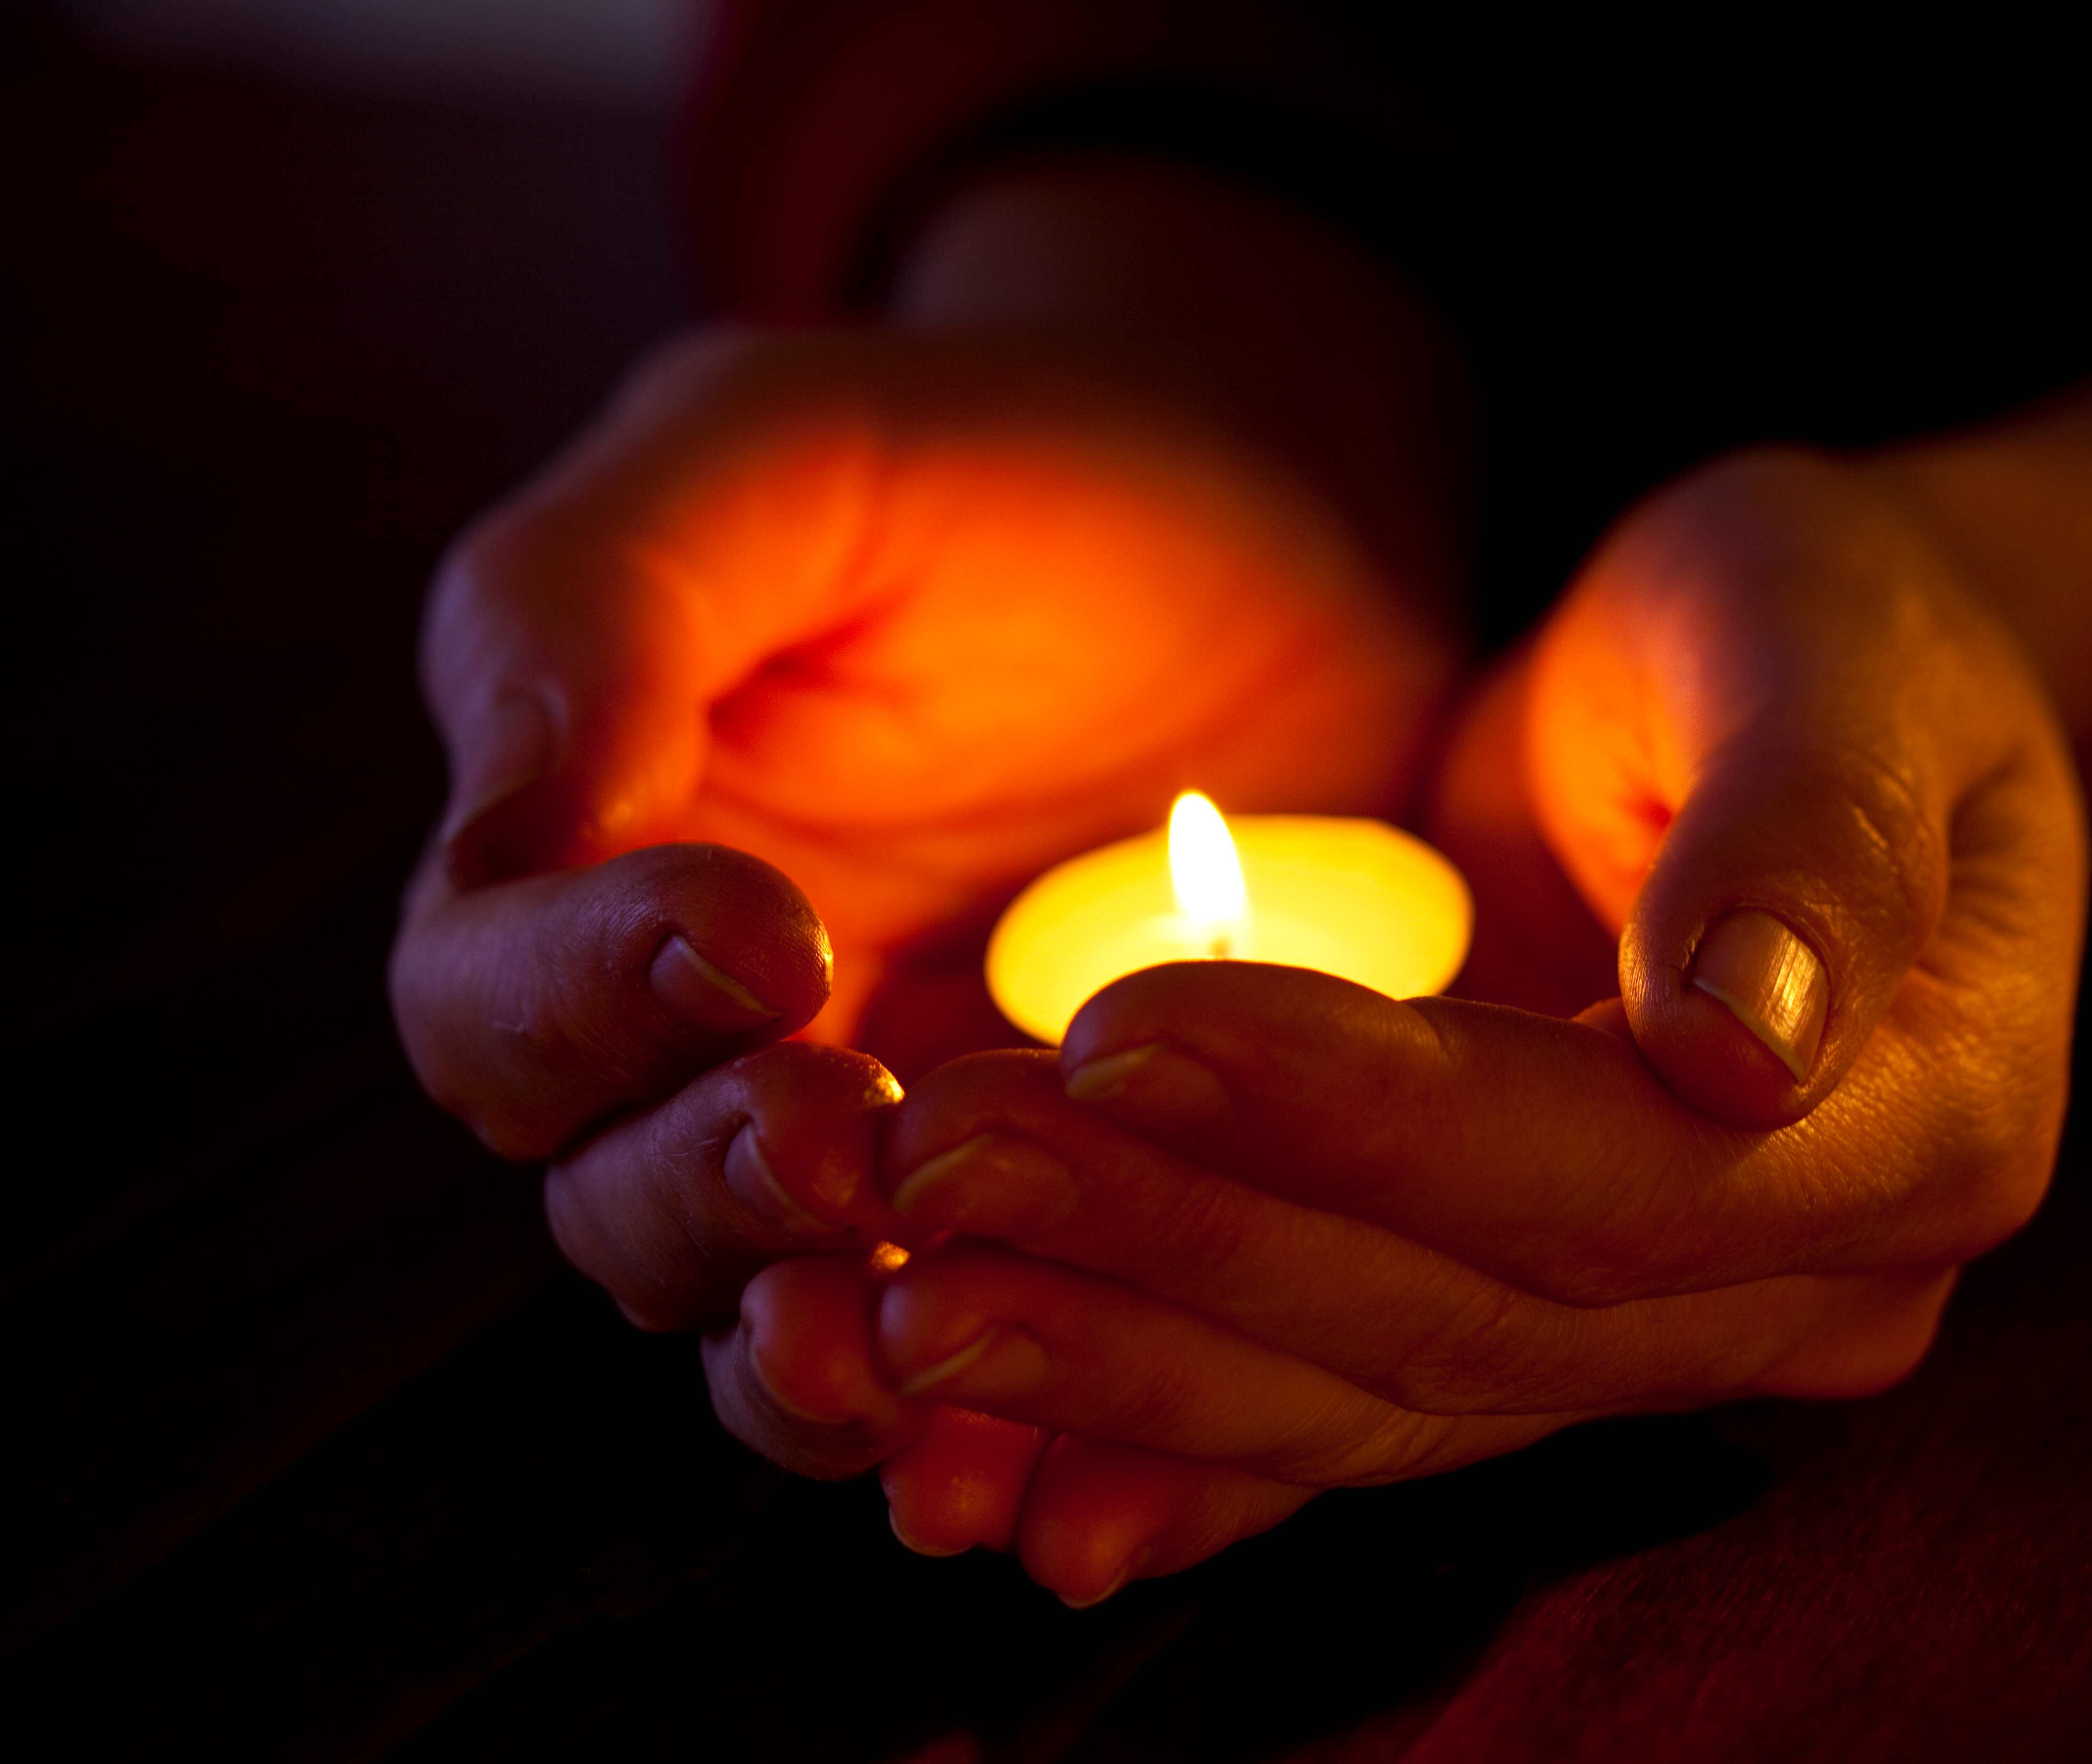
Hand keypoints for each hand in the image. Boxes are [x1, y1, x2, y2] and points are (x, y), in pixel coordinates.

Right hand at [388, 251, 1460, 1527]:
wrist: (1264, 526)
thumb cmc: (998, 461)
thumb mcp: (777, 452)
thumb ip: (593, 607)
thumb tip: (515, 834)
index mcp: (603, 869)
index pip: (498, 999)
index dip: (591, 998)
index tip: (760, 941)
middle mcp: (715, 1044)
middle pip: (622, 1199)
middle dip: (714, 1196)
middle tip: (844, 1152)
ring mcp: (897, 1144)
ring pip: (782, 1325)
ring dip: (824, 1368)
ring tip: (904, 1363)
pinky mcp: (1076, 1206)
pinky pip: (1008, 1361)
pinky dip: (1011, 1431)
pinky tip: (1044, 1472)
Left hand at [863, 450, 2089, 1589]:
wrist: (1824, 711)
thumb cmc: (1838, 634)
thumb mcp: (1838, 652)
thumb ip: (1809, 836)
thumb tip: (1745, 1043)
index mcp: (1924, 1130)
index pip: (1608, 1178)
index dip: (1360, 1122)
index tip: (1121, 1029)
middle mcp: (1805, 1287)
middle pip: (1462, 1320)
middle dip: (1185, 1250)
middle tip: (934, 1164)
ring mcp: (1666, 1334)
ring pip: (1375, 1397)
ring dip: (1130, 1358)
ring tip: (903, 1302)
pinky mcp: (1529, 1319)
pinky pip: (1340, 1414)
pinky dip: (1167, 1438)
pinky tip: (994, 1463)